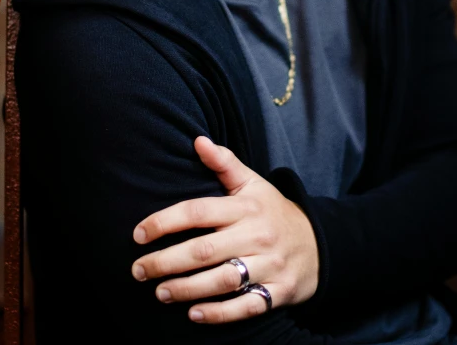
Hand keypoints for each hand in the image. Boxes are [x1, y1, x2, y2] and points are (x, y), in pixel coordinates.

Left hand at [131, 136, 318, 323]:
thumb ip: (224, 162)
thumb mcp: (252, 183)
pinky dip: (219, 314)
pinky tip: (194, 315)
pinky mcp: (279, 291)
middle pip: (204, 250)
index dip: (164, 222)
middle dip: (166, 262)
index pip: (198, 211)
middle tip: (138, 270)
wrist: (318, 243)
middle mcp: (256, 235)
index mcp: (245, 207)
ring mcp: (269, 265)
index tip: (138, 234)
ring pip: (222, 281)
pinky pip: (246, 307)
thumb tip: (197, 140)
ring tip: (159, 293)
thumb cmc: (272, 211)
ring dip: (186, 290)